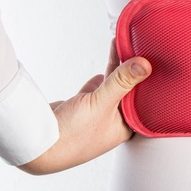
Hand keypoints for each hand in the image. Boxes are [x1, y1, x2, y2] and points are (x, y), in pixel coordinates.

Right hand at [18, 41, 149, 174]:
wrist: (37, 144)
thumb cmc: (72, 134)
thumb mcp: (101, 104)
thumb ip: (121, 82)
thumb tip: (144, 64)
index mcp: (125, 126)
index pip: (144, 99)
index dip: (148, 80)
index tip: (152, 58)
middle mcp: (113, 122)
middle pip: (128, 90)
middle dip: (132, 70)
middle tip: (138, 47)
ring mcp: (96, 116)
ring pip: (112, 87)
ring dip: (116, 70)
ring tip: (121, 46)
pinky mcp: (81, 110)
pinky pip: (96, 91)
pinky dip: (100, 80)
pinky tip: (105, 70)